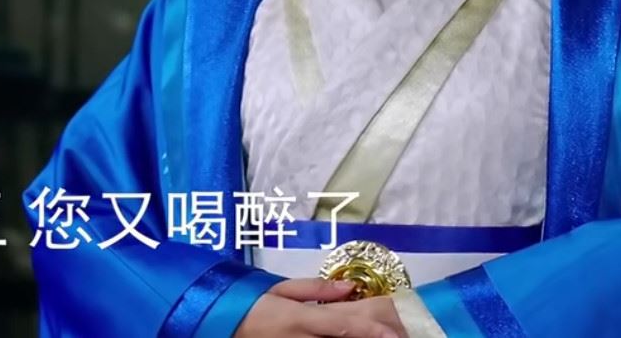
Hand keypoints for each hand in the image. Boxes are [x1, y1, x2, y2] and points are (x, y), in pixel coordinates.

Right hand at [232, 278, 406, 337]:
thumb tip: (348, 287)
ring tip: (382, 336)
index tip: (394, 334)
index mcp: (300, 319)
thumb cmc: (251, 305)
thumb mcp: (281, 289)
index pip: (343, 325)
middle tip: (398, 335)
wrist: (223, 326)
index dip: (371, 331)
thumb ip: (316, 289)